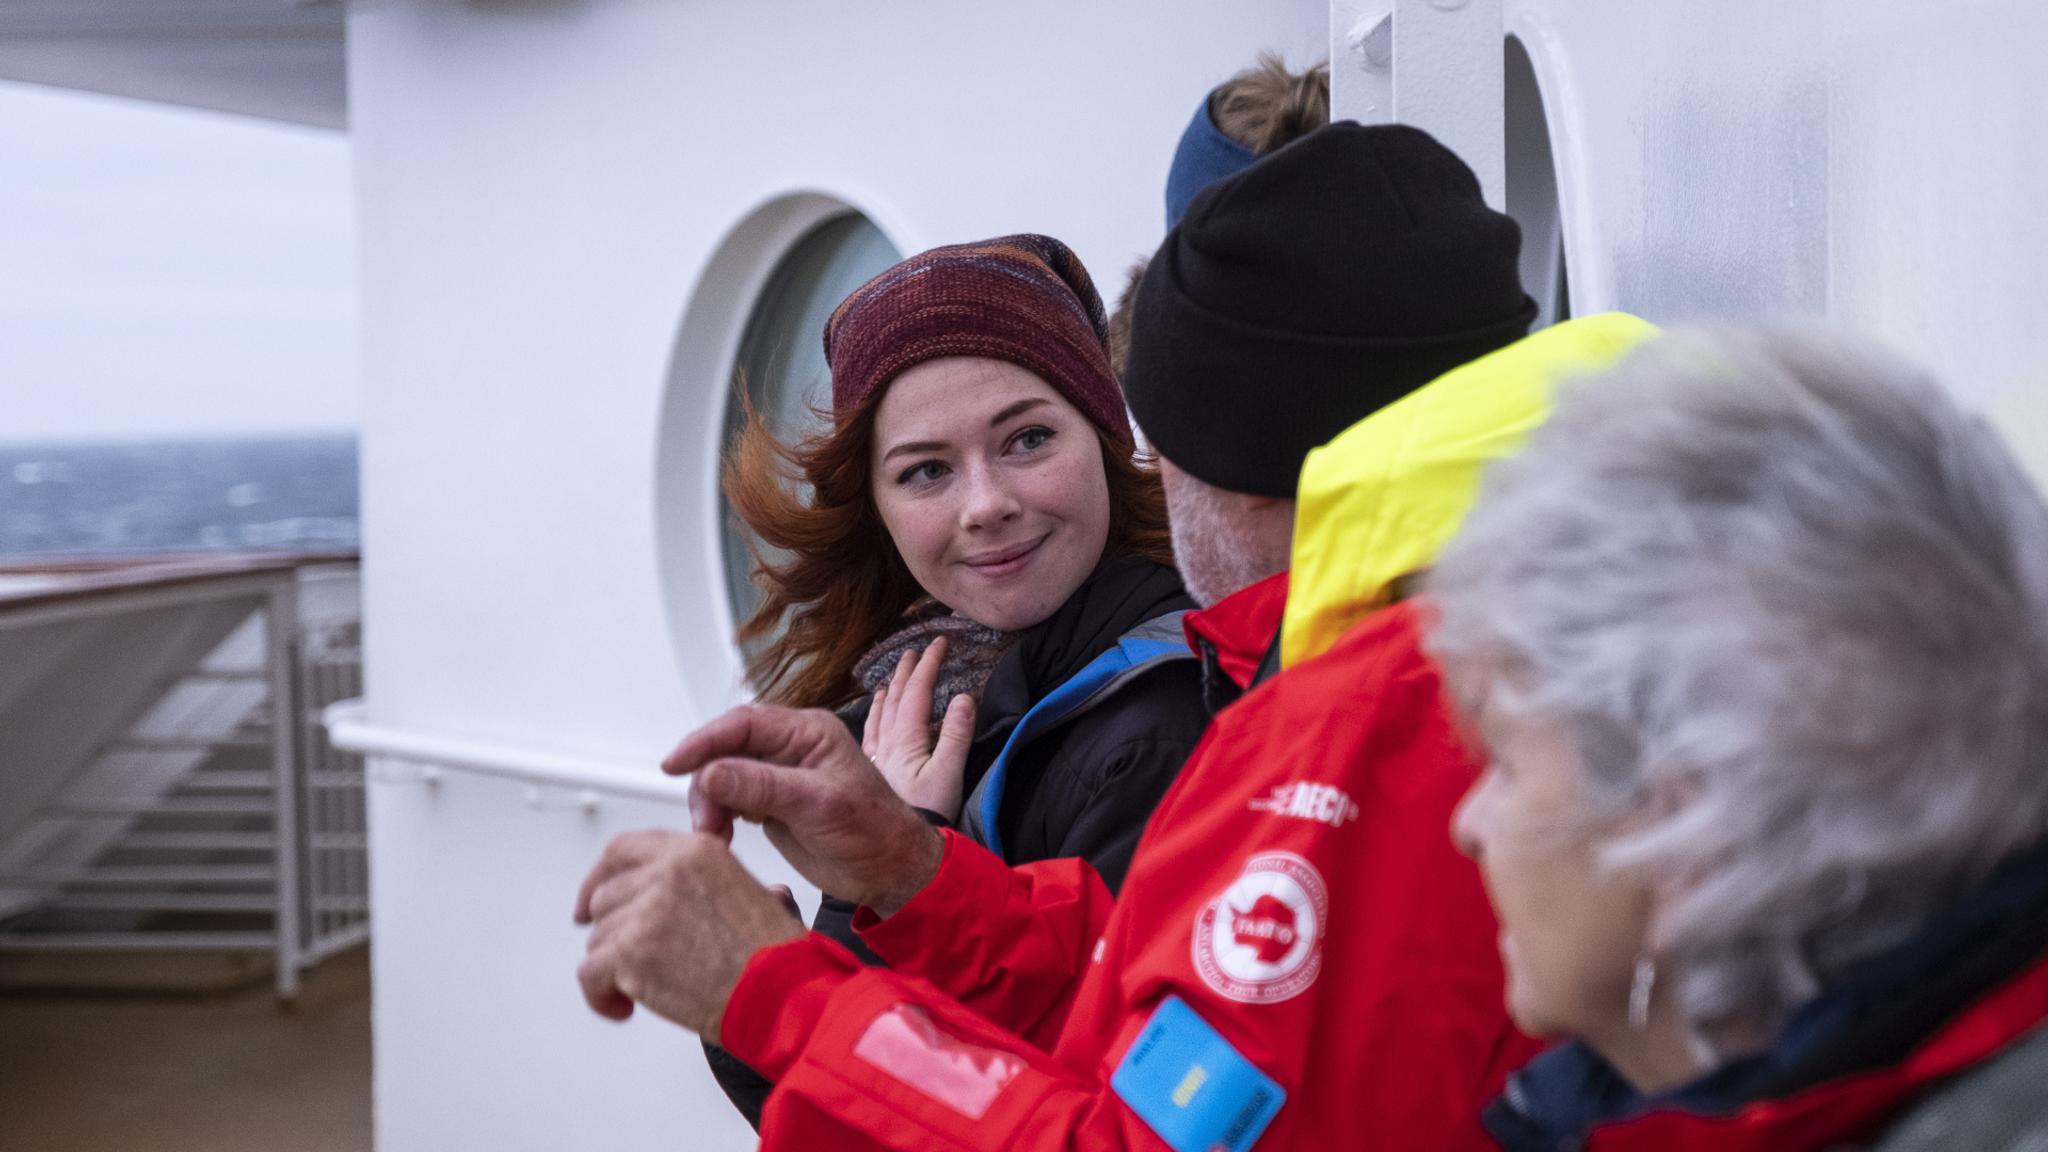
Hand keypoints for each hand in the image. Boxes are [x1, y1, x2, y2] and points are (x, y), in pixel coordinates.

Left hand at [573, 829, 803, 1040]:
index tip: (590, 901)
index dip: (600, 877)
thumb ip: (702, 882)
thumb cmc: (775, 956)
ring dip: (614, 967)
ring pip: (598, 938)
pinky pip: (589, 974)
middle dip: (614, 931)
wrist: (781, 995)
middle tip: (630, 959)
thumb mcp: (748, 892)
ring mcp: (646, 910)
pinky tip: (625, 1006)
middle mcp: (668, 871)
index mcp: (696, 850)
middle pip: (607, 896)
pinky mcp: (630, 953)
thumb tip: (673, 895)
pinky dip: (601, 997)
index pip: (624, 849)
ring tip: (648, 987)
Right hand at [667, 705, 945, 916]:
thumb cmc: (873, 830)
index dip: (705, 741)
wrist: (889, 870)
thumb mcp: (819, 805)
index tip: (674, 764)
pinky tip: (724, 837)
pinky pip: (729, 800)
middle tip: (706, 823)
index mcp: (808, 732)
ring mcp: (778, 776)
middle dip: (706, 782)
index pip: (744, 724)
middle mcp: (790, 747)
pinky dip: (718, 817)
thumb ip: (764, 787)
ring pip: (721, 776)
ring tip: (717, 837)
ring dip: (709, 804)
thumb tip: (710, 773)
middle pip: (725, 750)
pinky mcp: (770, 804)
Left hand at [863, 637, 976, 817]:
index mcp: (906, 740)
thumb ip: (956, 735)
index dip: (928, 665)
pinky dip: (873, 718)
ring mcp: (876, 759)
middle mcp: (886, 744)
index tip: (939, 642)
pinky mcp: (871, 774)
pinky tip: (872, 718)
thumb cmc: (927, 815)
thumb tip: (964, 698)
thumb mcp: (949, 775)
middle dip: (907, 672)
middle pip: (895, 699)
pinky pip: (869, 736)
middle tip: (915, 651)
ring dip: (888, 692)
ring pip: (879, 715)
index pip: (917, 692)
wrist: (898, 851)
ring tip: (891, 679)